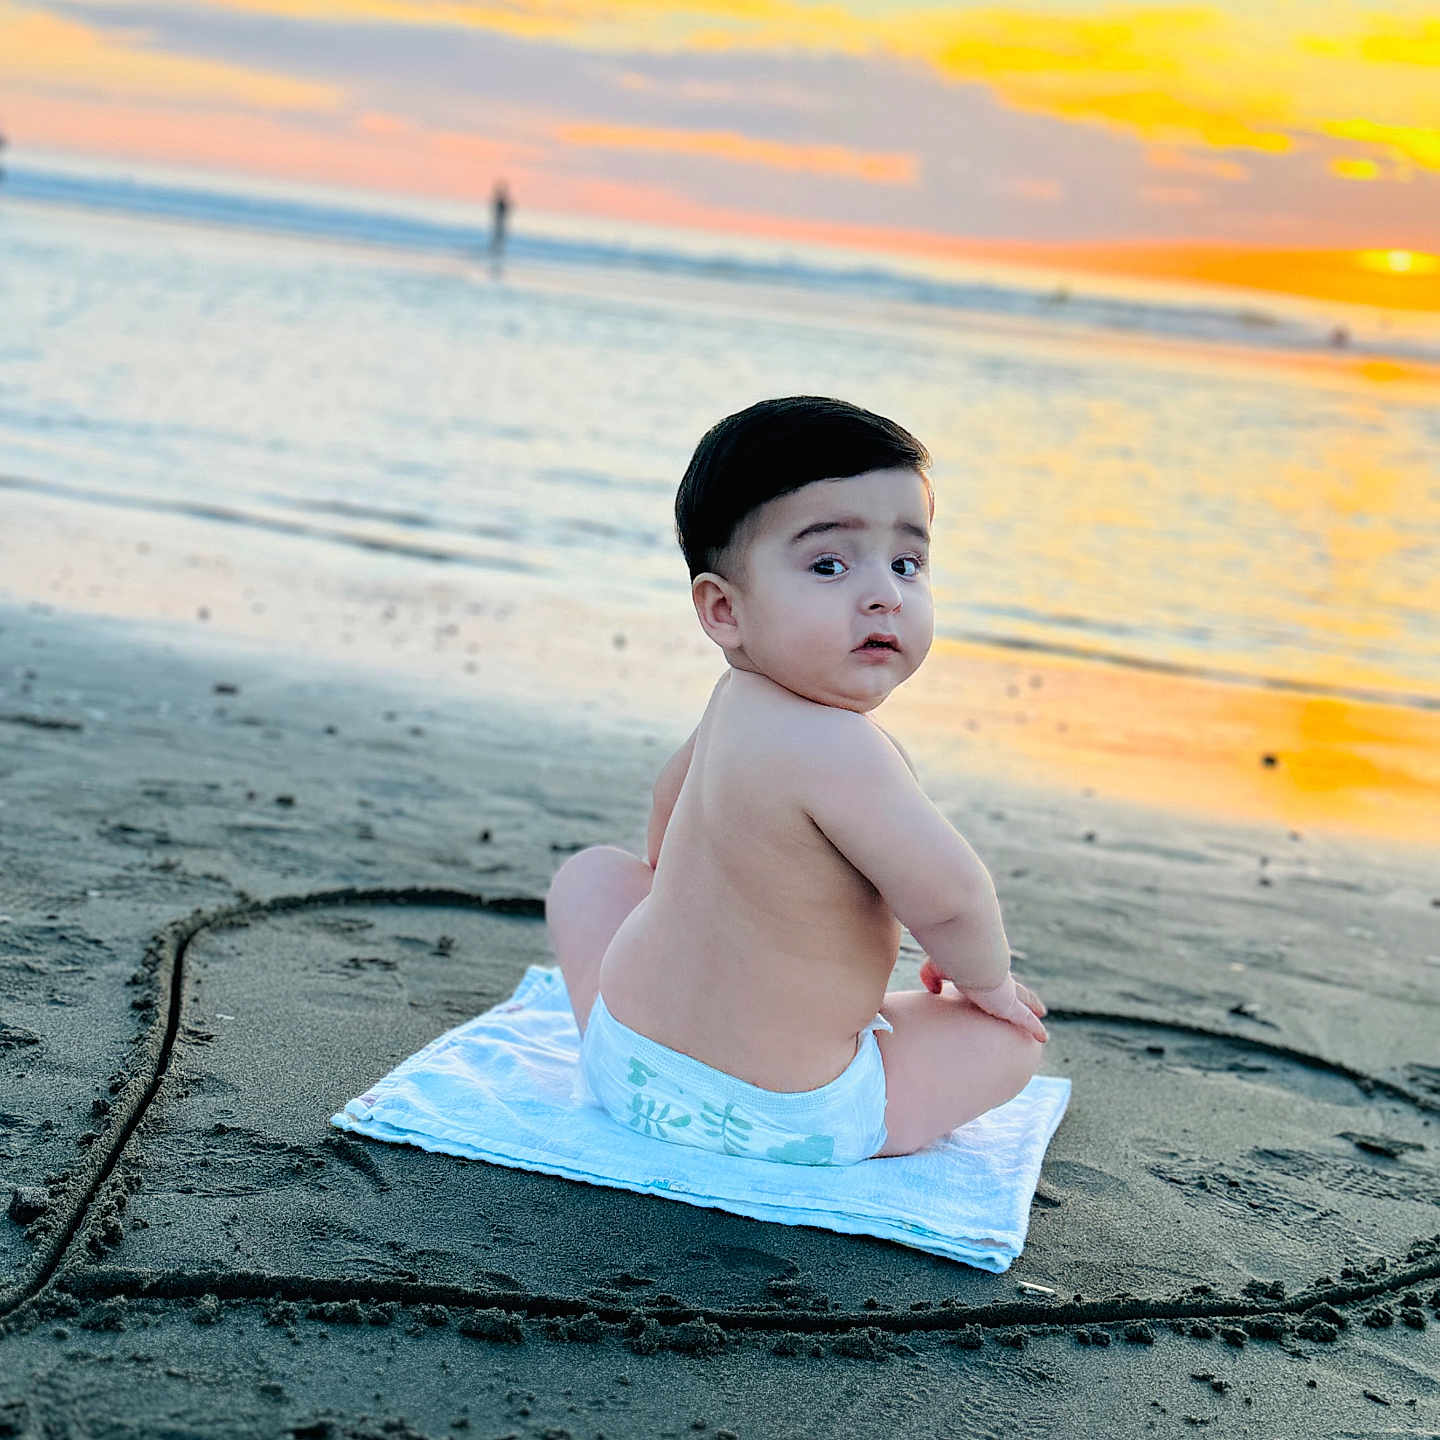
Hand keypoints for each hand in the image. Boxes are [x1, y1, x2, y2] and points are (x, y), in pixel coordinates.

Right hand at [920, 960, 1048, 1042]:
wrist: (967, 955)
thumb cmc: (952, 957)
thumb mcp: (936, 967)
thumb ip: (932, 977)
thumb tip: (934, 990)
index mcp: (983, 970)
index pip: (993, 977)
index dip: (997, 982)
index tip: (1001, 985)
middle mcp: (999, 979)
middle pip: (1016, 988)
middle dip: (1024, 994)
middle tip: (1032, 1001)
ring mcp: (1006, 992)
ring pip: (1025, 1001)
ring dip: (1033, 1006)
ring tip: (1041, 1013)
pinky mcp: (1010, 1006)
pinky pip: (1026, 1019)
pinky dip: (1034, 1028)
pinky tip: (1043, 1037)